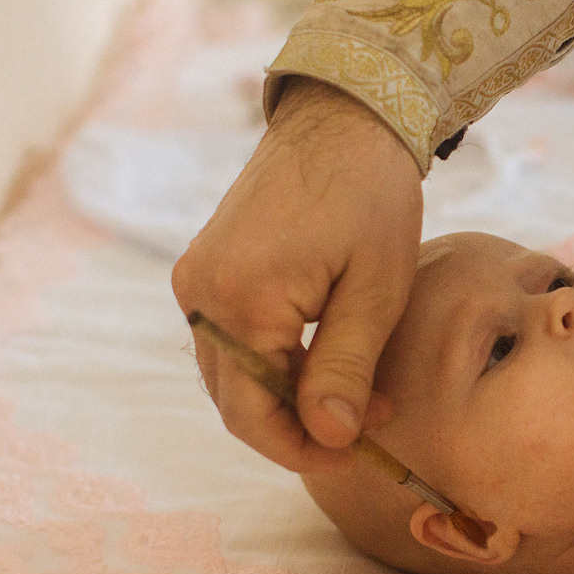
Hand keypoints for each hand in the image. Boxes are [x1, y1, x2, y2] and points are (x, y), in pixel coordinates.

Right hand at [171, 79, 421, 470]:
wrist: (342, 119)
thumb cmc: (370, 195)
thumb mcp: (375, 289)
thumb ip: (347, 367)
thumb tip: (328, 438)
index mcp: (240, 299)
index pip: (253, 415)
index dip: (304, 449)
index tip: (357, 454)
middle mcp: (202, 294)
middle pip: (237, 401)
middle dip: (302, 426)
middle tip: (370, 420)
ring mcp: (198, 280)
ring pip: (233, 376)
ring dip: (290, 397)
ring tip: (360, 388)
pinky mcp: (206, 269)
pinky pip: (232, 341)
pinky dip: (275, 364)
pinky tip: (328, 356)